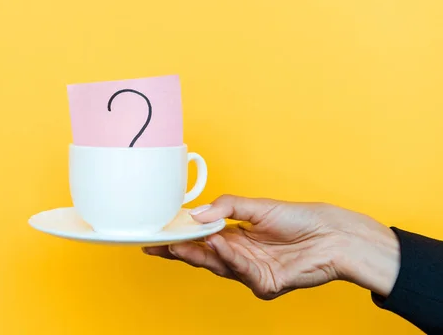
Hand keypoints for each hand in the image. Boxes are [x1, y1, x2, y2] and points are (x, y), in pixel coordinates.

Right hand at [143, 195, 399, 299]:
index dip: (180, 237)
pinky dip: (231, 258)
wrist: (333, 234)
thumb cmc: (299, 218)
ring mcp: (251, 271)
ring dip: (198, 254)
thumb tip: (196, 212)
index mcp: (234, 236)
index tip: (158, 234)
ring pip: (218, 266)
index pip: (200, 238)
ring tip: (179, 243)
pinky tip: (220, 244)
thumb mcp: (257, 206)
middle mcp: (239, 255)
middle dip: (179, 250)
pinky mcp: (265, 283)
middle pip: (203, 256)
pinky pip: (242, 272)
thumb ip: (226, 207)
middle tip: (157, 244)